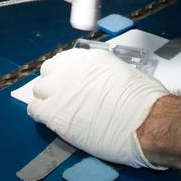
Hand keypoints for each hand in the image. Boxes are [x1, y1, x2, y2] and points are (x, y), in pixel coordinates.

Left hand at [27, 48, 168, 167]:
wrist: (146, 122)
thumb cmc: (145, 103)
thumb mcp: (126, 75)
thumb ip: (106, 76)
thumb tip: (104, 84)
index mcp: (91, 58)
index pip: (65, 60)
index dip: (65, 73)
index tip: (68, 81)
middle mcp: (73, 70)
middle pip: (49, 71)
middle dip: (53, 83)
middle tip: (62, 96)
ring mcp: (61, 90)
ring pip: (39, 89)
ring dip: (45, 98)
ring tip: (55, 109)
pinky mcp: (55, 113)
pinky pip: (35, 109)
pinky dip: (39, 114)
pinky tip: (48, 119)